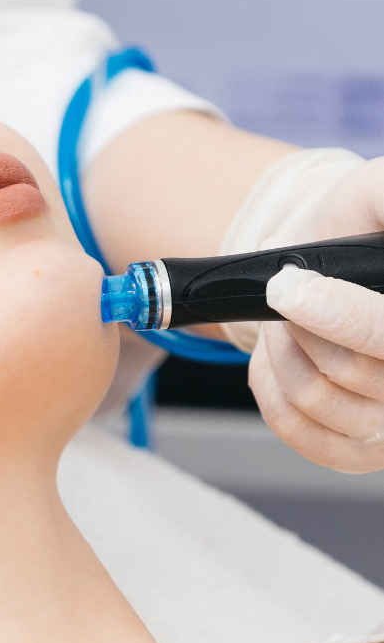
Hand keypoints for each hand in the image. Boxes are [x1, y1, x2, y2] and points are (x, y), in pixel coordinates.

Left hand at [247, 156, 383, 471]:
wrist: (317, 260)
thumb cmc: (356, 223)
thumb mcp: (374, 192)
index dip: (336, 315)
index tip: (285, 284)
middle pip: (349, 373)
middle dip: (298, 324)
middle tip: (287, 288)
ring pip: (316, 400)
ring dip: (280, 351)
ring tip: (288, 319)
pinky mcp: (359, 450)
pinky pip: (296, 429)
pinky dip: (270, 384)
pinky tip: (279, 355)